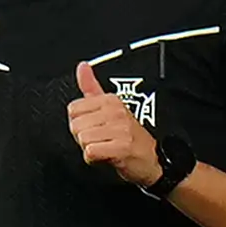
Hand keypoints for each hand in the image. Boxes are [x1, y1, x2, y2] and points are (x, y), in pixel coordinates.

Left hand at [70, 61, 161, 187]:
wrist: (152, 161)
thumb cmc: (130, 137)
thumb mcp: (110, 108)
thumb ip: (92, 86)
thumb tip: (82, 65)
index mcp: (111, 100)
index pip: (73, 109)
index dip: (81, 123)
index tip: (97, 128)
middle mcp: (116, 112)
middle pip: (75, 126)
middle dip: (84, 138)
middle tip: (103, 140)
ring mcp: (120, 129)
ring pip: (82, 139)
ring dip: (90, 149)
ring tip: (106, 148)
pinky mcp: (122, 147)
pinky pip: (90, 152)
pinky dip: (95, 160)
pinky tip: (107, 157)